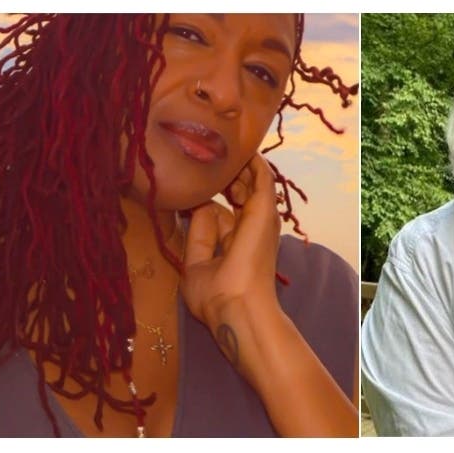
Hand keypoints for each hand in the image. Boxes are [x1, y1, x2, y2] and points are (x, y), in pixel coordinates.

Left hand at [181, 154, 281, 332]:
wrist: (236, 308)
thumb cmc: (216, 296)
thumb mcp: (196, 265)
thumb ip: (198, 235)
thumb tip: (199, 205)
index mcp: (235, 244)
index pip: (220, 214)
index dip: (204, 200)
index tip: (189, 185)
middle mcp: (250, 230)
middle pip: (240, 195)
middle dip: (227, 177)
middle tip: (209, 157)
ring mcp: (260, 220)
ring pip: (252, 183)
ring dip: (240, 166)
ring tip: (224, 144)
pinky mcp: (264, 211)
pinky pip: (262, 178)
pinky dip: (254, 163)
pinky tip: (244, 147)